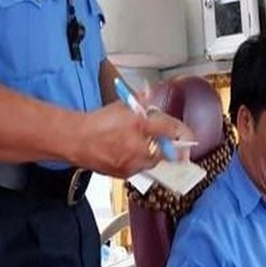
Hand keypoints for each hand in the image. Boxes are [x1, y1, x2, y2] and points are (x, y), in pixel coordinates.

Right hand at [70, 103, 193, 177]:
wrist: (75, 140)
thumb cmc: (96, 122)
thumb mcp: (122, 106)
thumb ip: (140, 102)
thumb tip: (150, 93)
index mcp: (139, 124)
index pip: (170, 129)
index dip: (182, 132)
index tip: (189, 136)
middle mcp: (138, 146)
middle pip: (167, 151)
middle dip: (171, 147)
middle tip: (173, 143)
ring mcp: (132, 162)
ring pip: (154, 161)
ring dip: (156, 154)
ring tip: (147, 145)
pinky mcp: (125, 173)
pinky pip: (141, 168)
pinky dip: (142, 161)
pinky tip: (133, 153)